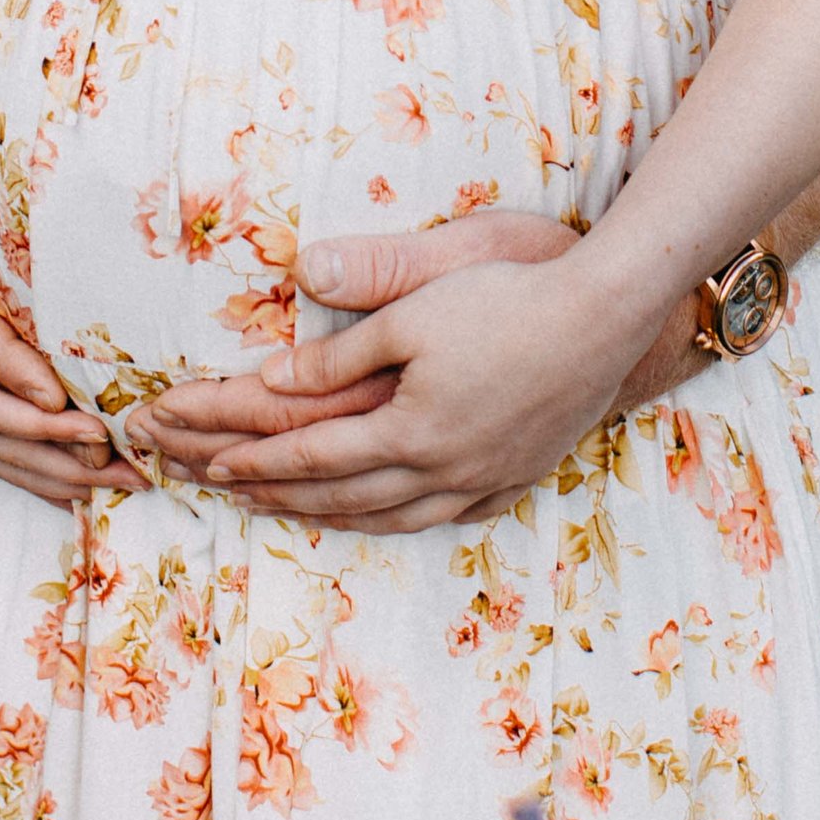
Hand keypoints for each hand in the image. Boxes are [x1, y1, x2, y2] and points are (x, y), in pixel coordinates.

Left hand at [126, 207, 572, 475]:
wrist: (604, 318)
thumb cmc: (506, 298)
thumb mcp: (412, 313)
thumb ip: (340, 352)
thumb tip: (273, 377)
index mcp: (410, 430)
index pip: (315, 455)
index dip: (261, 462)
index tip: (214, 466)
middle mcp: (443, 470)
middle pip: (346, 497)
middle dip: (283, 498)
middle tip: (233, 497)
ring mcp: (484, 480)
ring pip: (396, 518)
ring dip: (337, 518)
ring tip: (298, 515)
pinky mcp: (519, 475)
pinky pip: (449, 517)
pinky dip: (405, 520)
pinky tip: (393, 517)